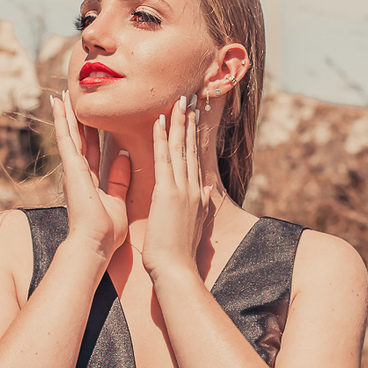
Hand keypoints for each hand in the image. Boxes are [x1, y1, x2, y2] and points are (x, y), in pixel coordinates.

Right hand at [51, 91, 130, 263]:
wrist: (95, 244)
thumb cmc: (105, 231)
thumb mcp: (117, 200)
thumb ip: (119, 179)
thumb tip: (126, 155)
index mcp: (91, 179)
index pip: (92, 149)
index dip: (91, 132)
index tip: (91, 117)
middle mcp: (79, 172)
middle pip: (78, 138)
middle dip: (75, 118)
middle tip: (71, 97)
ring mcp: (73, 169)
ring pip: (69, 134)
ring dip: (65, 114)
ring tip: (62, 94)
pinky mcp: (71, 168)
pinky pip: (65, 138)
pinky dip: (61, 120)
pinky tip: (58, 105)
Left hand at [141, 96, 211, 281]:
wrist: (176, 269)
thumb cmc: (179, 252)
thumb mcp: (194, 224)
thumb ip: (201, 205)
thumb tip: (207, 192)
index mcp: (196, 194)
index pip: (194, 158)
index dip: (193, 136)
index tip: (193, 117)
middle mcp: (193, 187)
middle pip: (190, 147)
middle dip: (190, 122)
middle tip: (189, 98)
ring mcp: (182, 188)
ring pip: (180, 148)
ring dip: (178, 122)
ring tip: (178, 101)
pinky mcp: (168, 192)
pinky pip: (164, 159)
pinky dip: (162, 138)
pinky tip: (160, 121)